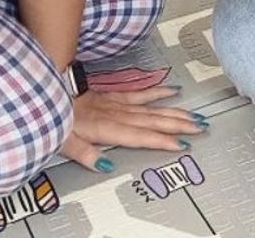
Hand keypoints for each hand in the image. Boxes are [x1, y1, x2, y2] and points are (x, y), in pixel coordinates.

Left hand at [62, 86, 203, 171]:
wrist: (54, 89)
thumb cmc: (59, 118)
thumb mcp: (65, 142)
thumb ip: (85, 154)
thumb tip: (105, 165)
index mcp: (108, 127)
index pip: (141, 136)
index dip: (162, 141)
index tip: (182, 145)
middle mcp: (119, 114)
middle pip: (155, 121)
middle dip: (180, 126)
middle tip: (200, 128)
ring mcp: (121, 103)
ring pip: (154, 108)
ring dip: (176, 113)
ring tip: (195, 116)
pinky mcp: (118, 95)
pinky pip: (143, 94)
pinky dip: (160, 92)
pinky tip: (174, 91)